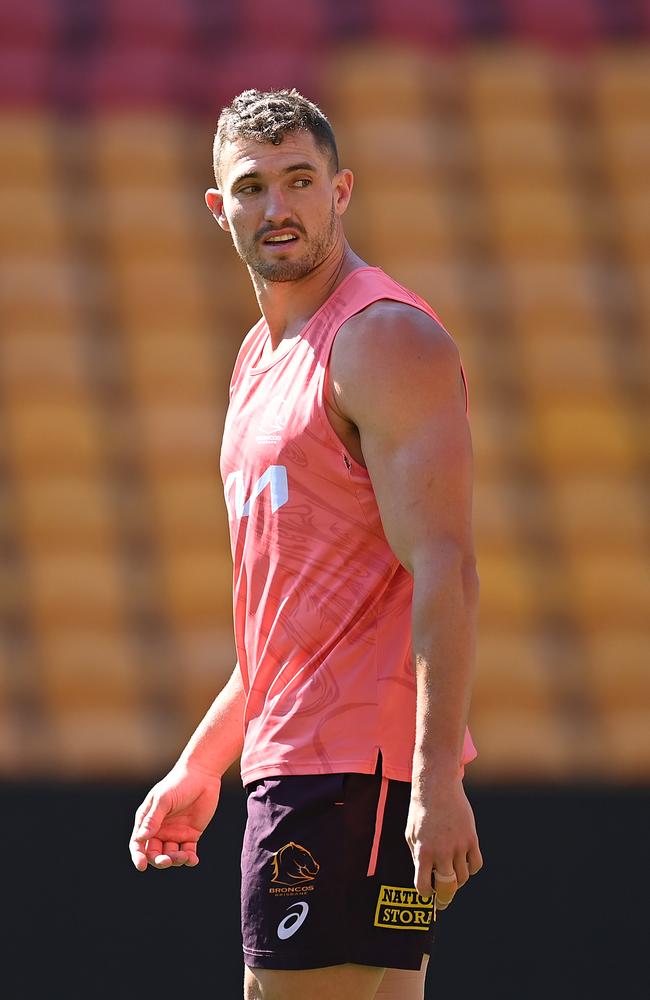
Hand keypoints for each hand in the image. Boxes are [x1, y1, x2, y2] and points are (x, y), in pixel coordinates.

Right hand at [129, 759, 221, 871]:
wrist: (203, 775)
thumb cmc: (179, 783)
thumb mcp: (163, 799)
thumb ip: (153, 819)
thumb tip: (140, 838)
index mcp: (148, 820)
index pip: (138, 843)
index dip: (138, 856)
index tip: (141, 866)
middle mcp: (160, 829)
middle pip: (154, 853)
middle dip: (159, 860)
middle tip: (167, 860)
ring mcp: (175, 833)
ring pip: (171, 855)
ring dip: (176, 860)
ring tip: (184, 856)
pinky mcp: (191, 834)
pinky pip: (188, 851)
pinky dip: (189, 859)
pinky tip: (193, 859)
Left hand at [406, 773, 482, 908]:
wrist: (437, 787)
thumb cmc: (421, 811)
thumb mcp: (411, 834)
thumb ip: (418, 856)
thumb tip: (427, 878)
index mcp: (423, 852)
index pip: (424, 886)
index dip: (426, 894)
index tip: (428, 895)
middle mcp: (441, 851)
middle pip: (447, 887)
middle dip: (444, 898)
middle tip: (443, 902)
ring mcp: (459, 846)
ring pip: (462, 877)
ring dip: (457, 880)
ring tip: (452, 875)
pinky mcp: (472, 838)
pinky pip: (476, 865)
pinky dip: (471, 869)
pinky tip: (464, 864)